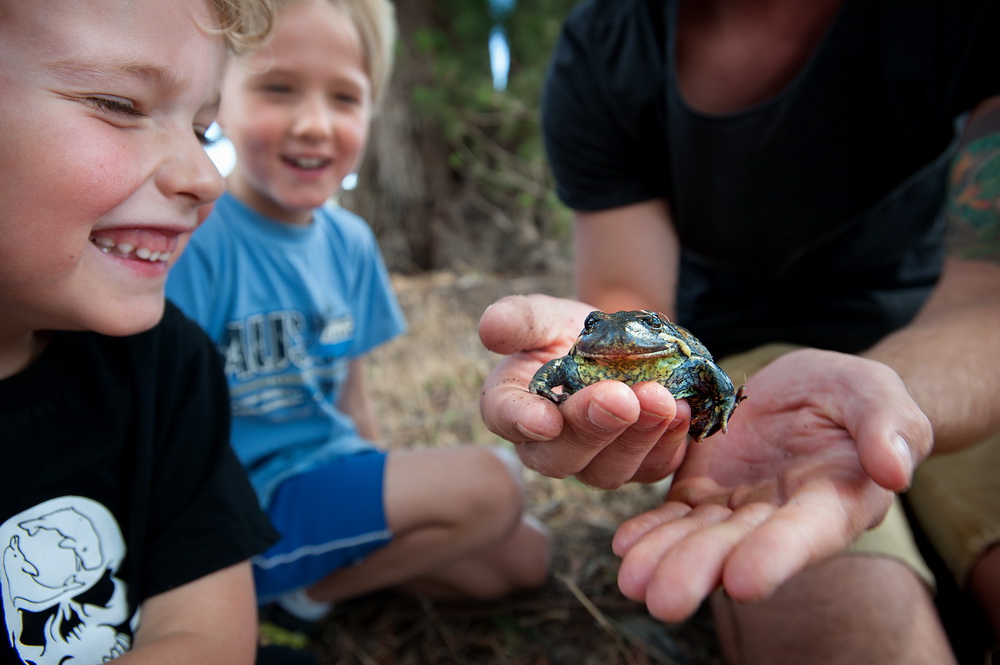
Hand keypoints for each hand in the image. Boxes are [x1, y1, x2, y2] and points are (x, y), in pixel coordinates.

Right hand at [479, 294, 689, 487]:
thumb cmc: (573, 332)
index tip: (545, 419)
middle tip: (620, 397)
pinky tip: (683, 410)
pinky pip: (652, 468)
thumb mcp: (546, 316)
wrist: (626, 345)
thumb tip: (489, 326)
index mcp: (513, 405)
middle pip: (560, 456)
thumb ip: (520, 320)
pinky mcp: (638, 467)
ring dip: (636, 437)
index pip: (506, 416)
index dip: (522, 420)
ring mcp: (594, 463)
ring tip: (660, 399)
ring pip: (608, 470)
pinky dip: (669, 441)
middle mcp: (548, 445)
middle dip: (592, 428)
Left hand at [613, 349, 931, 621]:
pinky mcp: (702, 488)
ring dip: (665, 559)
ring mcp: (737, 506)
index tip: (745, 581)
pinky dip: (650, 530)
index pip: (806, 532)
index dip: (777, 556)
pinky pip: (674, 513)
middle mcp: (781, 516)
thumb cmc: (851, 394)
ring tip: (631, 580)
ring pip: (699, 536)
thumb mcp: (876, 393)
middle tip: (664, 599)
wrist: (805, 387)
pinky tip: (624, 544)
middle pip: (740, 547)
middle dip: (701, 570)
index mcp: (835, 500)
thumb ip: (888, 427)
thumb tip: (895, 471)